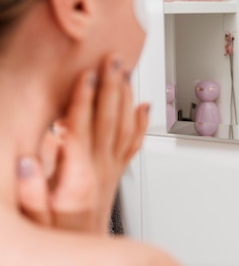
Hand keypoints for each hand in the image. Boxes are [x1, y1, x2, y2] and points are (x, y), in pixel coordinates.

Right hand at [17, 55, 149, 233]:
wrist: (87, 256)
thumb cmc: (59, 236)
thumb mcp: (34, 219)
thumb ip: (30, 191)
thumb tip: (25, 161)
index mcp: (77, 176)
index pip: (81, 128)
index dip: (84, 99)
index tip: (87, 74)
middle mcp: (100, 169)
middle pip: (108, 119)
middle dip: (111, 86)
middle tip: (114, 60)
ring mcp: (113, 168)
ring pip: (125, 125)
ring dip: (126, 96)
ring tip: (127, 72)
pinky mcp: (118, 172)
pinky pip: (133, 142)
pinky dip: (140, 121)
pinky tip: (143, 106)